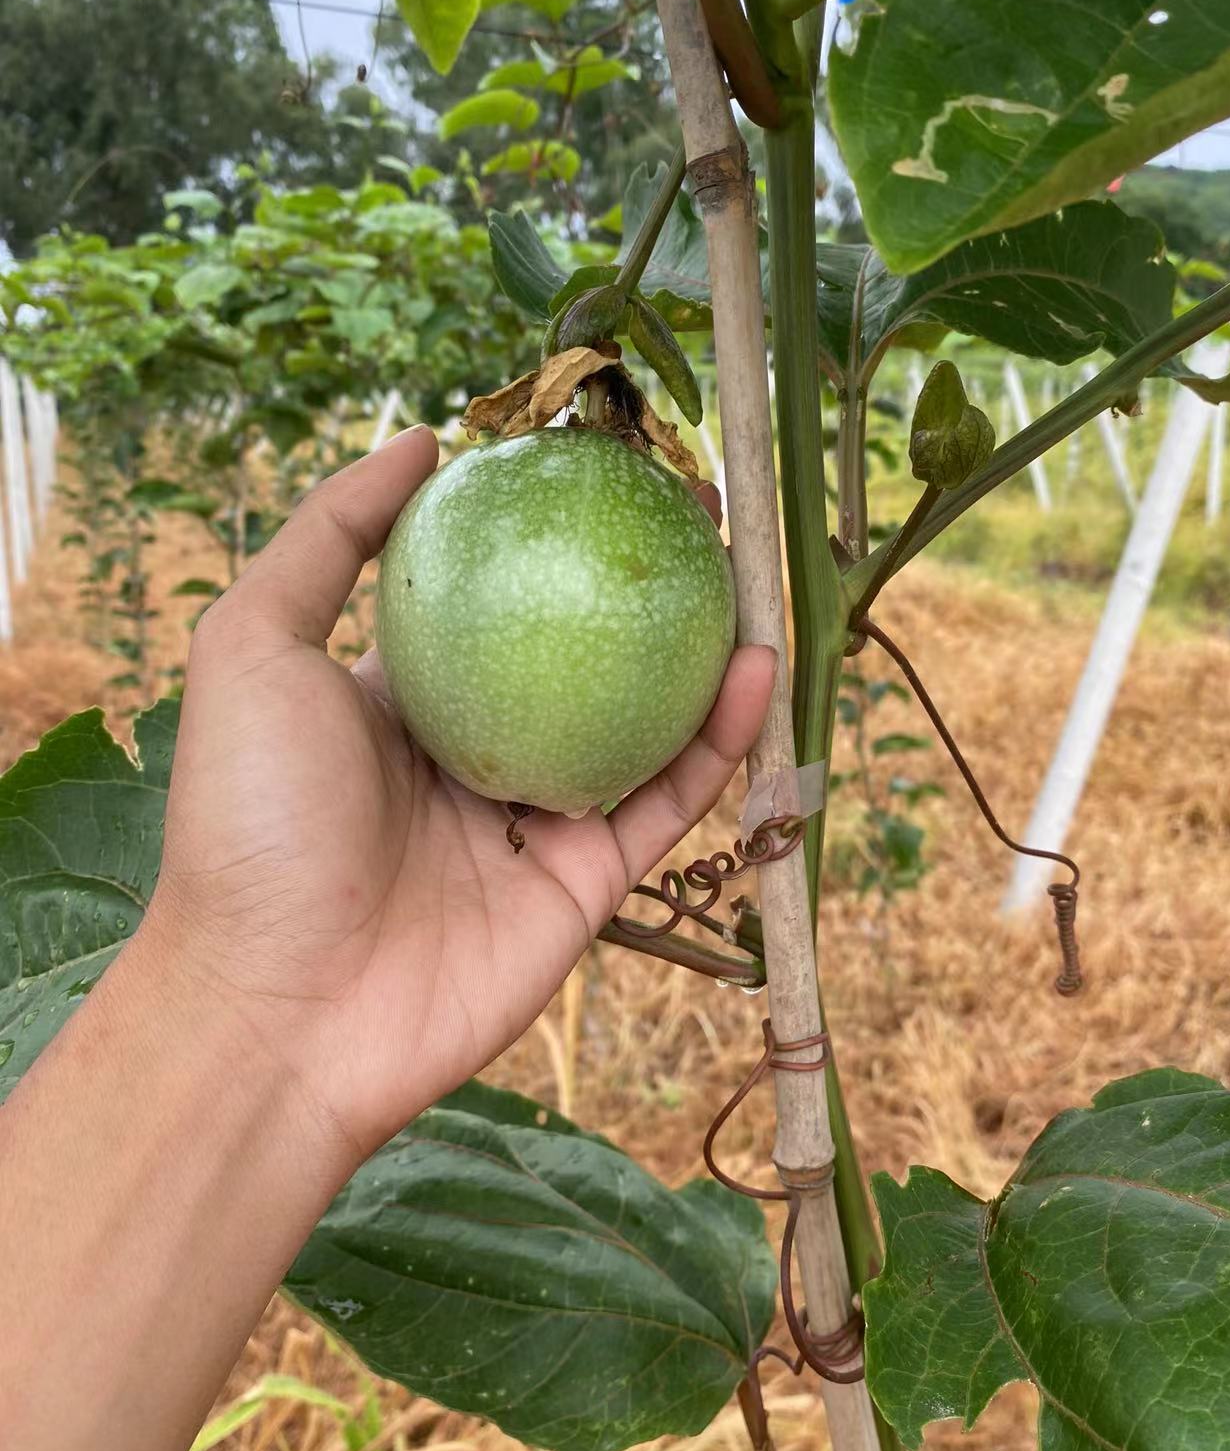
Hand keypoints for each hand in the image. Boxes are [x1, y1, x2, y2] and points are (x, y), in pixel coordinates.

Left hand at [149, 427, 772, 1167]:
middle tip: (700, 511)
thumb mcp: (253, 644)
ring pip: (643, 723)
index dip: (545, 535)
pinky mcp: (586, 886)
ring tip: (752, 573)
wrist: (279, 1007)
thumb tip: (422, 442)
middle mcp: (477, 752)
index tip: (603, 466)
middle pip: (579, 653)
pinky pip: (668, 800)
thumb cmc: (250, 818)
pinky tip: (759, 665)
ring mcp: (535, 820)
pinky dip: (722, 738)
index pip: (490, 597)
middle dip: (641, 585)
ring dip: (704, 652)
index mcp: (404, 699)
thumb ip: (328, 538)